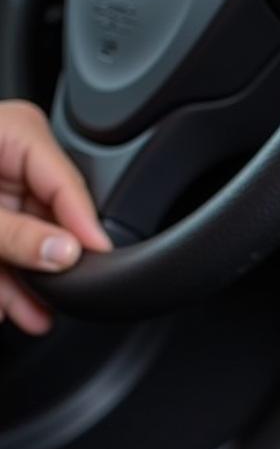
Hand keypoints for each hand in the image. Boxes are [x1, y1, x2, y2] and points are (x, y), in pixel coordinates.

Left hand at [0, 100, 110, 333]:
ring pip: (28, 239)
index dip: (85, 227)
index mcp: (11, 132)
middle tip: (64, 298)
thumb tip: (65, 252)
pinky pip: (7, 246)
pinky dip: (5, 279)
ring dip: (28, 284)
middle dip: (53, 265)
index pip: (67, 183)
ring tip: (33, 315)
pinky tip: (8, 306)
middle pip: (51, 216)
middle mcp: (7, 155)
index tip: (101, 260)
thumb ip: (16, 233)